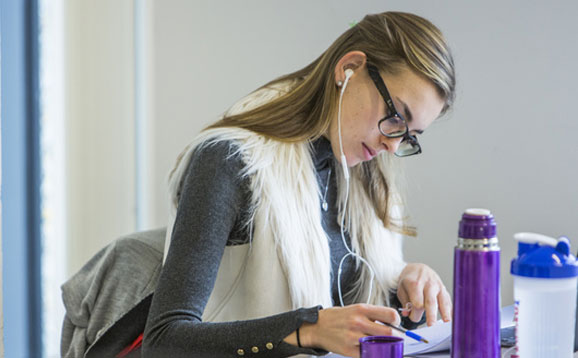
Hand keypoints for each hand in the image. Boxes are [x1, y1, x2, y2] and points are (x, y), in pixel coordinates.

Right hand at [284, 304, 399, 357]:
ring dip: (384, 346)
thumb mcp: (355, 309)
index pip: (390, 314)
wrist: (316, 326)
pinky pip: (368, 355)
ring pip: (380, 345)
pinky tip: (369, 350)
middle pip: (389, 332)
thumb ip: (372, 315)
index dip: (397, 321)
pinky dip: (372, 354)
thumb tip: (392, 323)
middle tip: (392, 338)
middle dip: (394, 337)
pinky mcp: (348, 350)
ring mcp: (353, 337)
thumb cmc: (338, 317)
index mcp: (361, 309)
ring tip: (380, 344)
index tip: (395, 324)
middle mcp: (358, 322)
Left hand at [396, 263, 451, 325]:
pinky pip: (448, 300)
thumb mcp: (401, 288)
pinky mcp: (444, 289)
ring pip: (442, 300)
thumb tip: (407, 314)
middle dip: (431, 314)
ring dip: (445, 312)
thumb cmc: (409, 280)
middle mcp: (428, 284)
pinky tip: (452, 318)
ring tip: (446, 322)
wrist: (418, 268)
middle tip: (431, 325)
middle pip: (430, 301)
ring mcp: (437, 286)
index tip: (413, 318)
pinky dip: (451, 309)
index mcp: (415, 284)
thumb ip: (405, 302)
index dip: (415, 313)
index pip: (417, 302)